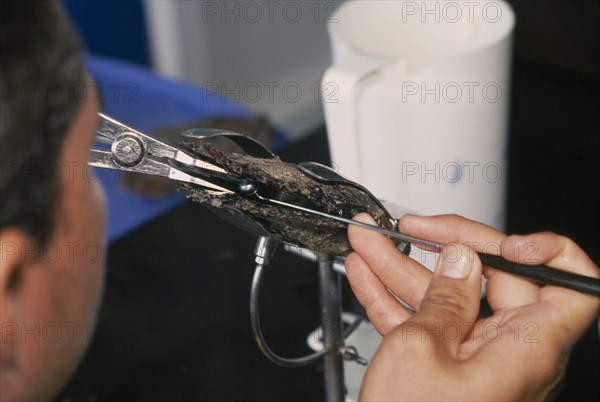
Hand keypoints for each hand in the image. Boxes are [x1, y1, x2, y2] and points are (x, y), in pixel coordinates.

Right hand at [346, 214, 598, 400]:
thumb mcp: (421, 349)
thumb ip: (445, 298)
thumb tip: (462, 262)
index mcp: (528, 346)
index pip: (574, 286)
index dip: (549, 253)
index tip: (508, 241)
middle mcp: (512, 353)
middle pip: (492, 280)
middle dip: (441, 247)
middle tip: (408, 229)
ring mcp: (477, 361)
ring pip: (446, 299)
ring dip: (403, 269)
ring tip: (369, 244)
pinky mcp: (446, 370)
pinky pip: (425, 324)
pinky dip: (396, 299)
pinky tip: (369, 276)